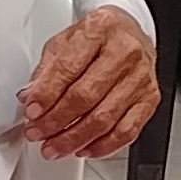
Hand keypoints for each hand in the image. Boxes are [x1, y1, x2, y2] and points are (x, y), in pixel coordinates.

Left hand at [15, 7, 161, 160]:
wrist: (130, 32)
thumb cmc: (98, 37)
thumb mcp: (64, 41)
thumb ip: (46, 70)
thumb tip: (30, 97)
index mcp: (99, 30)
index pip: (68, 69)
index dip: (46, 95)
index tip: (31, 111)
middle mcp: (124, 52)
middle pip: (86, 97)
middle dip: (56, 121)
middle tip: (38, 133)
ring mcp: (140, 77)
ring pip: (104, 119)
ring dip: (74, 139)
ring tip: (54, 146)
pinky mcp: (150, 98)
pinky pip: (127, 131)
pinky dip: (102, 146)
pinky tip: (84, 148)